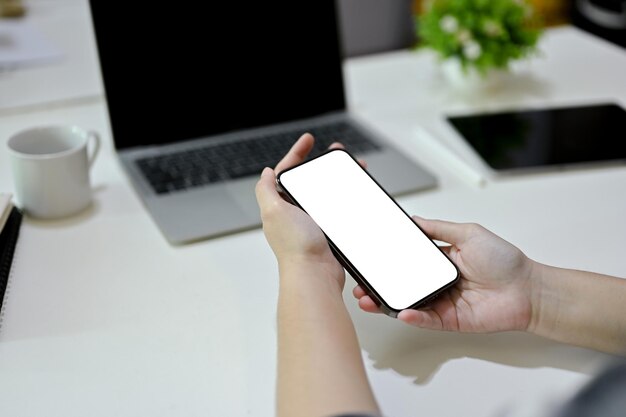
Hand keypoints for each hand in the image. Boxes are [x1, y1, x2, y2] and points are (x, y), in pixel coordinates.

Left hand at [255, 133, 344, 287]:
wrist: (315, 275)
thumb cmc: (296, 247)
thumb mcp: (274, 211)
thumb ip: (265, 190)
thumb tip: (265, 173)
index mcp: (280, 204)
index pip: (287, 172)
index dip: (297, 153)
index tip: (309, 140)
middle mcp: (294, 214)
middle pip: (308, 181)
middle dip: (320, 165)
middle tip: (335, 153)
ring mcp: (311, 224)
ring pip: (325, 194)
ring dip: (336, 180)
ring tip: (350, 169)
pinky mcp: (327, 234)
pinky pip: (336, 211)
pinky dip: (345, 200)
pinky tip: (355, 195)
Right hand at [354, 218, 535, 331]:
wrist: (528, 290)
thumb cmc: (505, 261)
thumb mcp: (468, 233)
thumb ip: (439, 228)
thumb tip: (415, 220)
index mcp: (440, 261)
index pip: (406, 262)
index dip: (387, 262)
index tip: (369, 260)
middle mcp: (438, 283)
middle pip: (402, 285)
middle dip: (378, 286)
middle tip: (360, 284)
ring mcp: (442, 303)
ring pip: (408, 304)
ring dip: (387, 303)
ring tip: (369, 299)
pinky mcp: (450, 321)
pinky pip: (426, 319)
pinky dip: (412, 317)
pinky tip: (400, 312)